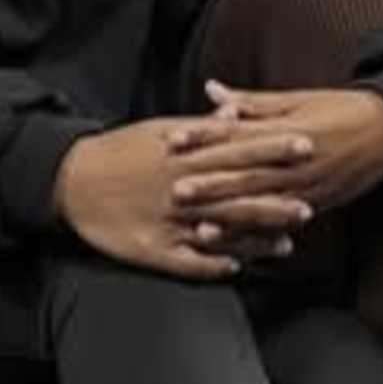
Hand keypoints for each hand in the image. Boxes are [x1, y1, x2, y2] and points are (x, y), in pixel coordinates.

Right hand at [55, 117, 312, 278]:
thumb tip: (234, 114)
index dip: (273, 148)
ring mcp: (166, 221)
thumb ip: (200, 128)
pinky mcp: (151, 248)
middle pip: (235, 193)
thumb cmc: (119, 151)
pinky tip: (237, 269)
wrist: (72, 179)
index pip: (237, 149)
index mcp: (183, 155)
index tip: (306, 145)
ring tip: (287, 244)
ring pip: (218, 231)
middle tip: (310, 204)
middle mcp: (179, 189)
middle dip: (274, 199)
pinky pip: (187, 262)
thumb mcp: (158, 130)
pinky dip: (212, 265)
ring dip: (254, 239)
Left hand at [185, 80, 382, 219]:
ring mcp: (306, 187)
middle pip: (245, 173)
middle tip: (175, 189)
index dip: (204, 136)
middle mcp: (295, 162)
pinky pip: (280, 223)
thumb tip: (211, 91)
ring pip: (262, 204)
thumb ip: (251, 102)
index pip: (237, 133)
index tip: (173, 140)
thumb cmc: (340, 109)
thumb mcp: (297, 99)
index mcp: (287, 129)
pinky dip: (256, 235)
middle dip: (209, 184)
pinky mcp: (315, 205)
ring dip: (230, 217)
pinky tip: (234, 245)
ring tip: (200, 226)